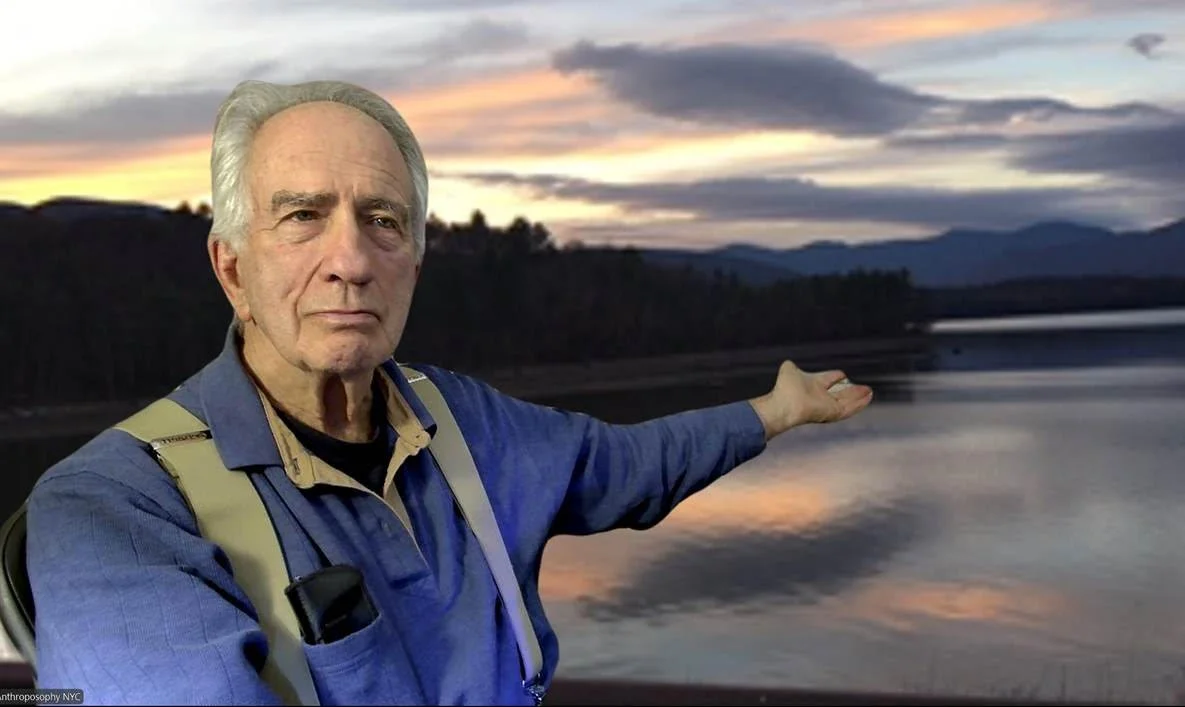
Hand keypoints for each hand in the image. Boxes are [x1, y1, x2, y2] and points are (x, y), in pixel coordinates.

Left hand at [749, 360, 872, 439]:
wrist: (784, 404)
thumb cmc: (784, 389)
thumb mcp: (789, 370)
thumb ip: (791, 367)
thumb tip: (789, 363)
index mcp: (812, 385)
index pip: (828, 380)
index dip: (836, 377)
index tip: (843, 375)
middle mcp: (821, 397)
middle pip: (840, 393)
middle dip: (852, 391)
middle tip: (864, 387)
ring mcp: (827, 406)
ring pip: (847, 402)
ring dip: (859, 397)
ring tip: (869, 392)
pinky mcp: (833, 413)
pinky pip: (849, 408)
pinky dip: (859, 403)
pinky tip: (868, 397)